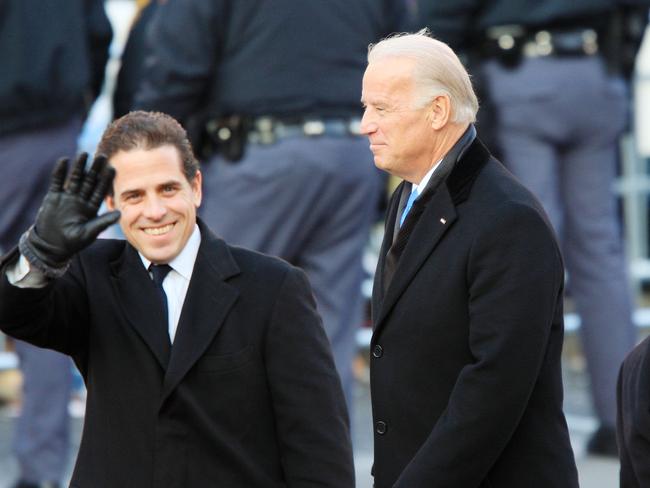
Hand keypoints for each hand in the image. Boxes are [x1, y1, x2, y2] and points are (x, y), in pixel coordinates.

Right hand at [19, 153, 120, 277]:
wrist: (51, 245)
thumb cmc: (72, 242)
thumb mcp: (89, 232)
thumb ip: (103, 222)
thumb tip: (120, 214)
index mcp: (91, 207)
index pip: (101, 190)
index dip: (106, 180)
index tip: (113, 168)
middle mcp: (81, 200)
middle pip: (89, 181)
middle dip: (95, 169)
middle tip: (102, 156)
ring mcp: (67, 197)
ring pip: (75, 179)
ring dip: (79, 167)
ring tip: (84, 154)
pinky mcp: (54, 197)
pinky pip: (57, 182)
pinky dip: (60, 172)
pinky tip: (64, 160)